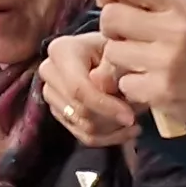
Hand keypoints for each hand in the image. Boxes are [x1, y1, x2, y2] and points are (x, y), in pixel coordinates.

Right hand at [45, 32, 141, 146]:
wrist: (107, 52)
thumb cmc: (116, 48)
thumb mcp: (119, 51)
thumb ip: (112, 69)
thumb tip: (104, 88)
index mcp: (61, 51)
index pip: (78, 89)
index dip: (105, 107)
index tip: (130, 117)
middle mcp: (49, 72)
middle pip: (80, 111)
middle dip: (112, 118)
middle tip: (136, 115)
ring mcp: (52, 94)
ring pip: (84, 127)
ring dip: (113, 129)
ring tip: (134, 120)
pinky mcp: (60, 112)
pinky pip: (84, 136)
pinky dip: (109, 137)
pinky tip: (127, 131)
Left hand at [96, 0, 185, 129]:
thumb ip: (160, 1)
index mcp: (181, 6)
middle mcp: (173, 30)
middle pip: (111, 17)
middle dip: (112, 29)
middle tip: (126, 39)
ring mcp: (166, 62)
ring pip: (113, 52)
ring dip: (121, 61)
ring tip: (143, 64)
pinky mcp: (161, 91)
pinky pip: (125, 83)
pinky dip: (133, 86)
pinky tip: (151, 85)